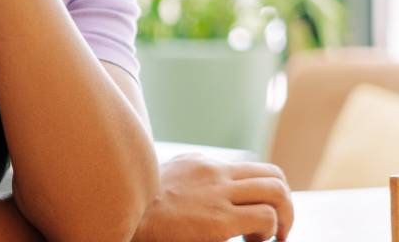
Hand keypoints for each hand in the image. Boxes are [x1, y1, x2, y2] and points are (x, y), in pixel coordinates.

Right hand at [132, 155, 293, 241]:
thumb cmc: (130, 210)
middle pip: (273, 175)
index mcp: (198, 163)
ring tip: (272, 238)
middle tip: (278, 230)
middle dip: (284, 203)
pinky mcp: (219, 221)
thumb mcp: (157, 184)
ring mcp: (218, 193)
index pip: (247, 168)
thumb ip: (182, 185)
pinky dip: (270, 232)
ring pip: (277, 192)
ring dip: (284, 217)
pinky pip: (266, 218)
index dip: (262, 193)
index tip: (257, 215)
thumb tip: (194, 203)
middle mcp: (213, 172)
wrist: (114, 217)